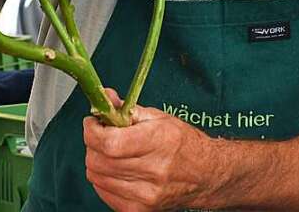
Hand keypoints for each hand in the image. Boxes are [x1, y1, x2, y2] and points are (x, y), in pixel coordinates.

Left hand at [83, 92, 213, 211]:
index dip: (93, 131)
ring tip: (112, 152)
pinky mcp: (140, 209)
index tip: (92, 122)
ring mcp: (146, 194)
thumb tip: (104, 98)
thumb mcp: (160, 118)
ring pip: (97, 177)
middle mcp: (153, 171)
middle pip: (99, 160)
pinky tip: (116, 169)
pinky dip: (103, 178)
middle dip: (93, 144)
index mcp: (159, 141)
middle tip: (102, 134)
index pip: (110, 143)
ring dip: (98, 160)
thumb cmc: (184, 143)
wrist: (206, 175)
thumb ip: (127, 109)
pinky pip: (103, 192)